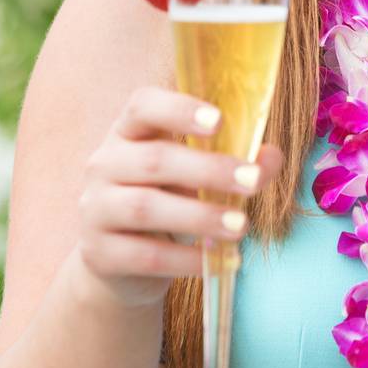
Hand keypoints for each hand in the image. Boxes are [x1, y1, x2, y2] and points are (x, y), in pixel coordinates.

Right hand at [76, 84, 284, 310]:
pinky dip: (187, 258)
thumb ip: (235, 162)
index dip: (179, 109)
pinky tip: (221, 259)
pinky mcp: (99, 253)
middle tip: (253, 181)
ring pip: (147, 208)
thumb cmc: (168, 201)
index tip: (219, 120)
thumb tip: (271, 158)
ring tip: (241, 226)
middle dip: (209, 170)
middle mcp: (104, 164)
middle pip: (154, 159)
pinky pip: (146, 255)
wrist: (122, 261)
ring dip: (200, 216)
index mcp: (129, 132)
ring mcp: (95, 209)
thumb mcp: (198, 176)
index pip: (143, 106)